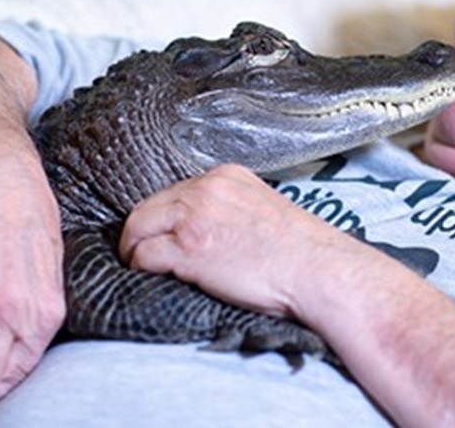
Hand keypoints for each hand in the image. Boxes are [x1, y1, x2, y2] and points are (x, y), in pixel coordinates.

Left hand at [119, 164, 357, 318]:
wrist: (319, 272)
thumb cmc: (301, 252)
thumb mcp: (264, 210)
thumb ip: (232, 210)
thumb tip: (210, 230)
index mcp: (227, 177)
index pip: (177, 191)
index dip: (166, 217)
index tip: (166, 234)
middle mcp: (207, 189)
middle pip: (150, 205)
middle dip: (143, 231)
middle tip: (142, 254)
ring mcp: (195, 218)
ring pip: (138, 228)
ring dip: (135, 250)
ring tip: (140, 267)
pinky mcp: (188, 250)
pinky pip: (144, 256)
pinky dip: (142, 269)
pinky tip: (152, 279)